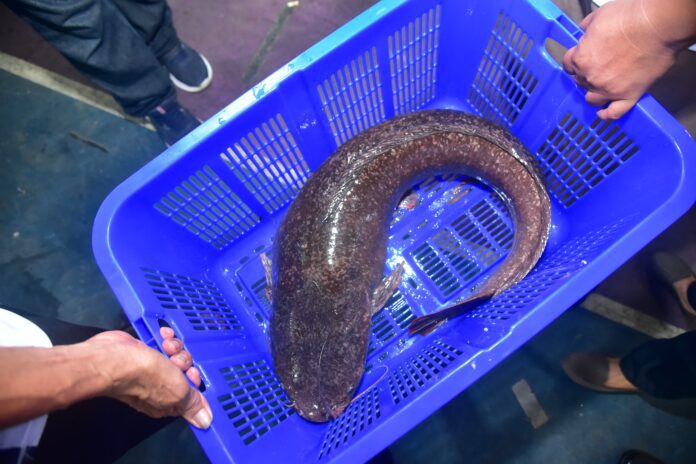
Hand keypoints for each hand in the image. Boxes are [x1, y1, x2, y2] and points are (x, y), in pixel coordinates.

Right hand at [85, 329, 211, 428]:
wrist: (114, 358)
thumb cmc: (145, 378)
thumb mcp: (177, 393)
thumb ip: (193, 405)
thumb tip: (206, 423)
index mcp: (168, 402)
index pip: (190, 393)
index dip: (194, 381)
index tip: (191, 373)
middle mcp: (160, 387)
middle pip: (184, 371)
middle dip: (184, 361)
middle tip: (175, 360)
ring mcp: (152, 369)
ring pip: (176, 355)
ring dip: (175, 347)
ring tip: (166, 346)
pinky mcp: (145, 352)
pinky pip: (164, 343)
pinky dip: (166, 338)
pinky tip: (163, 335)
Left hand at [562, 0, 680, 119]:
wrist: (656, 26)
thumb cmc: (630, 18)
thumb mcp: (599, 16)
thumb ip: (588, 27)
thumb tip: (585, 29)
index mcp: (581, 58)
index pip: (568, 65)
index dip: (575, 61)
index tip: (580, 59)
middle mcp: (591, 77)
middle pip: (581, 81)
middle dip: (586, 75)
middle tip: (597, 68)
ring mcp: (609, 89)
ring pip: (593, 99)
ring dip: (594, 94)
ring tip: (600, 88)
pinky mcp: (629, 96)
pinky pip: (615, 112)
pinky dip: (608, 114)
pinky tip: (604, 114)